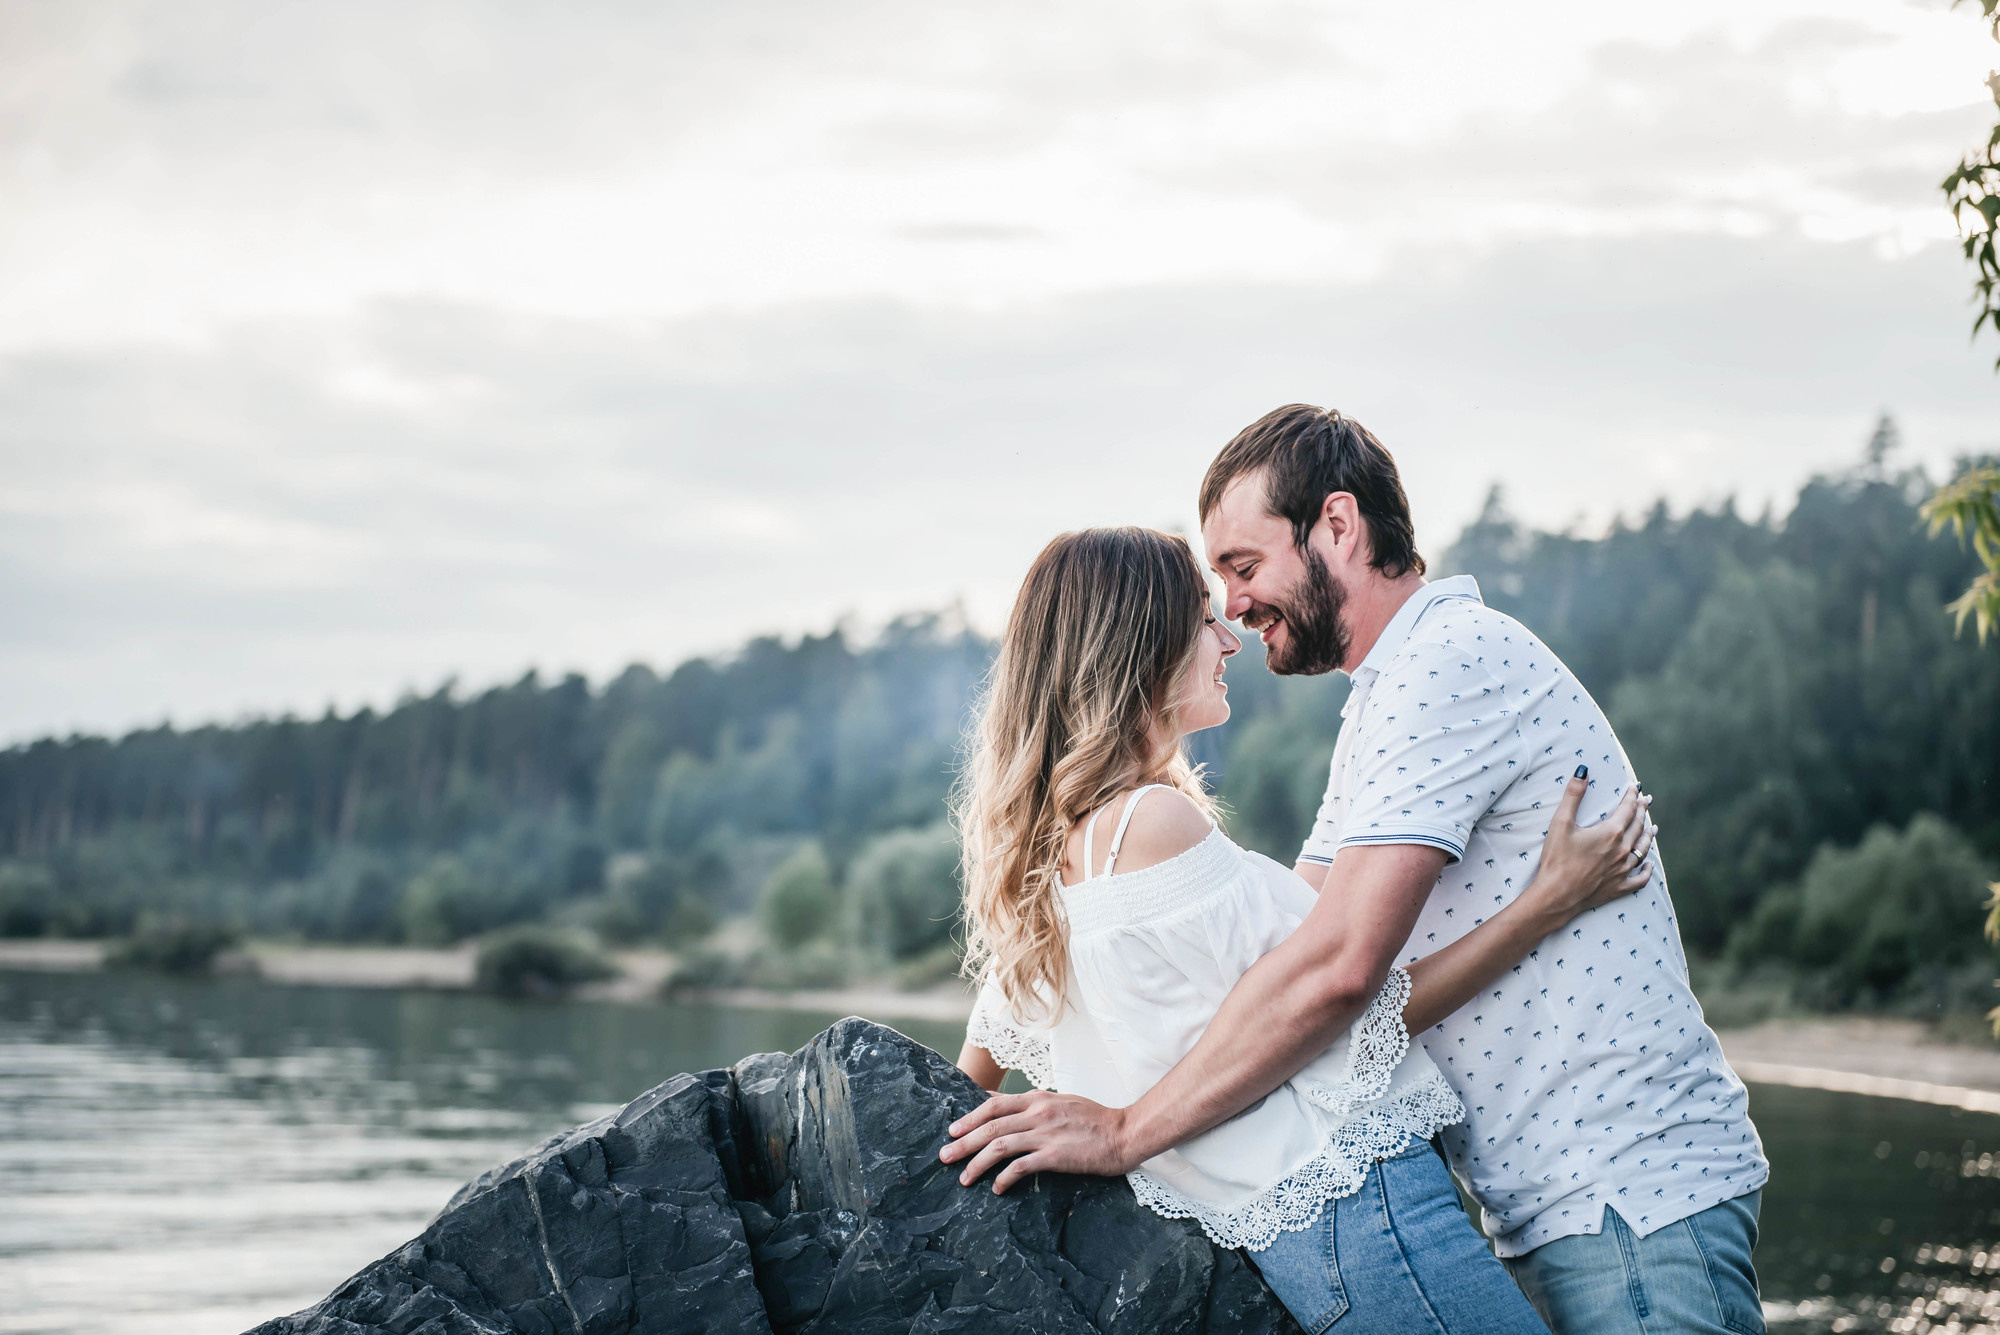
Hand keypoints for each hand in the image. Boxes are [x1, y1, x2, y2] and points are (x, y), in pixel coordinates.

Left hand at [938, 1088, 1135, 1192]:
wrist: (1124, 1133)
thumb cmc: (1094, 1118)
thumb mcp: (1058, 1099)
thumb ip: (1028, 1101)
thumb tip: (994, 1098)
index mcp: (1038, 1098)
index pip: (993, 1105)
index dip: (969, 1118)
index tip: (953, 1131)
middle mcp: (1038, 1113)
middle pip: (990, 1126)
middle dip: (964, 1142)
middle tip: (945, 1156)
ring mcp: (1046, 1134)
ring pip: (1000, 1146)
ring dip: (977, 1163)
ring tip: (964, 1178)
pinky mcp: (1056, 1155)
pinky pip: (1021, 1166)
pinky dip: (1005, 1177)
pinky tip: (997, 1188)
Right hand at [1519, 771, 1653, 924]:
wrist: (1556, 895)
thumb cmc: (1556, 859)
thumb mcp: (1561, 822)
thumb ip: (1573, 795)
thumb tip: (1583, 770)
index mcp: (1611, 833)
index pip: (1628, 809)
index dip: (1632, 796)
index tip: (1635, 786)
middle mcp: (1622, 850)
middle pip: (1638, 826)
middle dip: (1642, 811)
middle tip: (1646, 801)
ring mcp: (1623, 870)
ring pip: (1643, 849)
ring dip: (1648, 835)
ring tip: (1652, 827)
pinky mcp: (1619, 887)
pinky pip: (1640, 878)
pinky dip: (1647, 870)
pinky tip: (1650, 864)